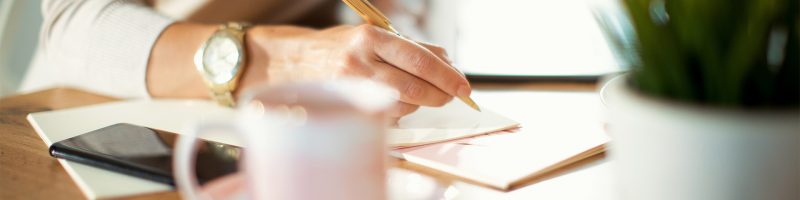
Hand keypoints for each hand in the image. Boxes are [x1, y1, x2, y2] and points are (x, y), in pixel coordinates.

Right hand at [242, 24, 471, 118]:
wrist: (290, 62)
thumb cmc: (339, 47)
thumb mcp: (373, 35)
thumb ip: (411, 47)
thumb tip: (449, 64)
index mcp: (369, 36)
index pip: (419, 60)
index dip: (447, 75)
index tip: (463, 85)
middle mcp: (358, 61)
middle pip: (414, 87)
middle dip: (440, 94)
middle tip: (451, 95)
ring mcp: (350, 87)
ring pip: (403, 103)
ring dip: (420, 102)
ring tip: (418, 92)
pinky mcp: (346, 105)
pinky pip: (386, 114)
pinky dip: (400, 109)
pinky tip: (393, 98)